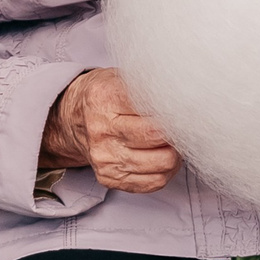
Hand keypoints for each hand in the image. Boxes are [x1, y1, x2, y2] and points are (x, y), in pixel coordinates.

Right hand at [41, 68, 180, 193]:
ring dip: (175, 153)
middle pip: (158, 136)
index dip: (174, 109)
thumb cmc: (106, 96)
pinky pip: (154, 182)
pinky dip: (166, 171)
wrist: (74, 118)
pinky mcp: (109, 177)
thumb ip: (150, 86)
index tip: (183, 108)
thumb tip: (185, 97)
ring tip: (172, 142)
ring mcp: (104, 157)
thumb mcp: (123, 78)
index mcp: (105, 98)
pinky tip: (161, 157)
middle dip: (177, 131)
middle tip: (180, 125)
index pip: (152, 107)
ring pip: (161, 163)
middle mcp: (101, 131)